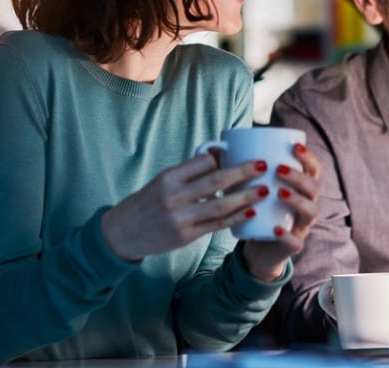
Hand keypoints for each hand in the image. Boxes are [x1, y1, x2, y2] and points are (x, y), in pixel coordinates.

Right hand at [101, 153, 267, 261]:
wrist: (124, 232)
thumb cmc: (148, 202)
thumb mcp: (162, 181)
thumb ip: (188, 172)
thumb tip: (219, 155)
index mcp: (169, 177)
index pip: (202, 161)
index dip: (223, 157)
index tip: (240, 153)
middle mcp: (174, 196)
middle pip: (216, 181)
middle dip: (243, 172)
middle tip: (263, 165)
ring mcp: (181, 218)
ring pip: (220, 205)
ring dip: (245, 197)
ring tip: (265, 189)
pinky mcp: (186, 236)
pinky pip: (216, 226)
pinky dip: (236, 218)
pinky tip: (251, 212)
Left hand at [241, 143, 321, 280]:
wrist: (258, 247)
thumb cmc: (257, 210)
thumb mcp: (253, 188)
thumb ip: (243, 170)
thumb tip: (218, 146)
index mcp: (300, 188)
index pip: (313, 169)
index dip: (308, 157)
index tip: (294, 146)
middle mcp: (307, 204)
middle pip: (313, 188)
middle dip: (299, 176)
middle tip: (279, 169)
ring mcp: (302, 225)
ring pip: (311, 211)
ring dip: (297, 200)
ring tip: (278, 192)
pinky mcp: (293, 245)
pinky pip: (295, 240)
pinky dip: (287, 234)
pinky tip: (276, 228)